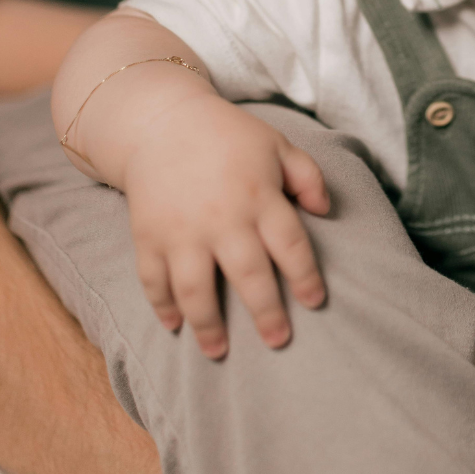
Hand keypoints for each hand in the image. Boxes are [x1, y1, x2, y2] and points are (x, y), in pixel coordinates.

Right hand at [123, 96, 329, 357]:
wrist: (162, 122)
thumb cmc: (228, 137)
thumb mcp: (277, 146)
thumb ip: (308, 177)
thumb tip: (326, 211)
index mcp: (259, 196)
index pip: (290, 245)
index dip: (305, 277)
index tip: (316, 301)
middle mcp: (222, 218)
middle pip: (248, 275)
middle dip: (266, 313)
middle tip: (278, 341)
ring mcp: (181, 230)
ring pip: (195, 288)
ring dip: (207, 325)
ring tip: (218, 351)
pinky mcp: (148, 236)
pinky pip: (153, 279)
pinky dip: (161, 306)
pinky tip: (173, 326)